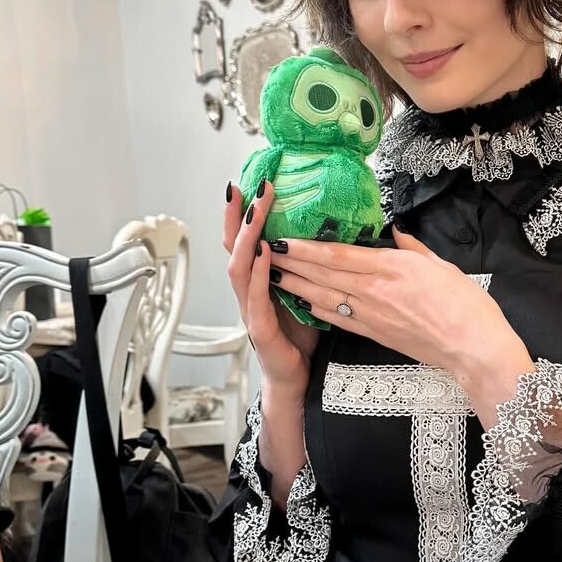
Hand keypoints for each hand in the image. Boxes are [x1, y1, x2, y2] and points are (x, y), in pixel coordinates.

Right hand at [224, 181, 318, 395]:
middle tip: (245, 188)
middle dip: (238, 216)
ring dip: (246, 237)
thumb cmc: (300, 337)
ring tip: (254, 212)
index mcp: (259, 282)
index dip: (244, 214)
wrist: (295, 378)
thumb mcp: (304, 292)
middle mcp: (249, 292)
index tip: (249, 184)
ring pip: (239, 267)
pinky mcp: (260, 328)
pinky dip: (259, 272)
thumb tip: (326, 235)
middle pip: (234, 247)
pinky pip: (256, 296)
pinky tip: (264, 253)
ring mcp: (250, 309)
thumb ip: (305, 268)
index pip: (246, 241)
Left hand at [267, 227, 531, 397]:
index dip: (306, 247)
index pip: (337, 254)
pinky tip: (301, 302)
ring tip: (274, 273)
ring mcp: (372, 315)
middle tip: (266, 251)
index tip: (285, 237)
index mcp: (391, 268)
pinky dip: (316, 309)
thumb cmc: (465, 306)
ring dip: (296, 285)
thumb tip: (395, 233)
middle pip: (323, 274)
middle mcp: (374, 291)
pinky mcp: (375, 334)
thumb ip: (413, 248)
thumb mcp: (441, 264)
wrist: (473, 348)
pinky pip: (338, 319)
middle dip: (292, 263)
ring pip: (324, 296)